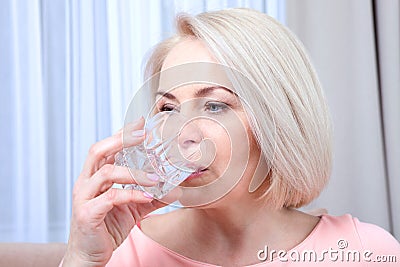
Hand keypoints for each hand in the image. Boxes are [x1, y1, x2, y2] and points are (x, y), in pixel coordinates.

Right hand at [62, 118, 174, 266]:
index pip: (107, 148)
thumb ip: (151, 196)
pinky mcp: (87, 214)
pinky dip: (131, 194)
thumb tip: (174, 189)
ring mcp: (84, 197)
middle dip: (122, 139)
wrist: (89, 256)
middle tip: (144, 135)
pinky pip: (110, 197)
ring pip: (106, 172)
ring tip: (156, 177)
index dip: (123, 134)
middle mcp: (86, 182)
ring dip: (134, 172)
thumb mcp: (133, 209)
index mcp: (95, 177)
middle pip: (99, 151)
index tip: (142, 123)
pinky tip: (147, 195)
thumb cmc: (106, 227)